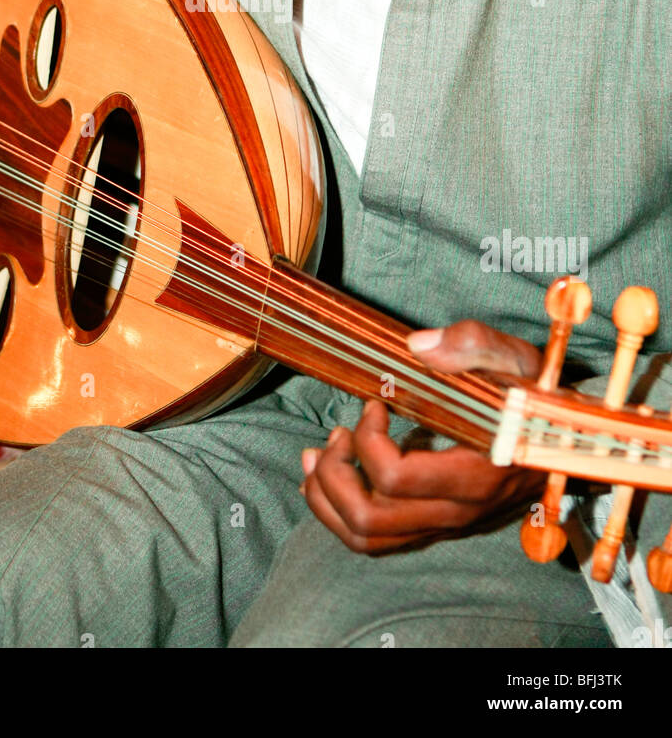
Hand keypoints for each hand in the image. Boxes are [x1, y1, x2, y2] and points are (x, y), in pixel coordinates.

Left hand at [301, 319, 544, 553]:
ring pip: (365, 539)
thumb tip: (418, 346)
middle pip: (368, 519)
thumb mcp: (517, 360)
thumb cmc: (537, 399)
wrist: (567, 444)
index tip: (374, 404)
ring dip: (326, 500)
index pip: (396, 479)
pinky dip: (338, 514)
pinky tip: (325, 479)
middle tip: (338, 432)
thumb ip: (473, 345)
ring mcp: (443, 525)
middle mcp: (456, 512)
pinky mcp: (434, 526)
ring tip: (317, 456)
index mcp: (474, 474)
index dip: (368, 440)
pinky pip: (376, 540)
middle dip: (334, 474)